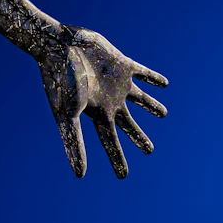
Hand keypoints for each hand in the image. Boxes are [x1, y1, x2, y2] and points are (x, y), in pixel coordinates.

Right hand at [38, 25, 167, 178]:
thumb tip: (80, 175)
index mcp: (98, 115)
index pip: (111, 143)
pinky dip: (153, 78)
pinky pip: (142, 73)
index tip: (123, 176)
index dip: (117, 159)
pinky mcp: (121, 64)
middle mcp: (109, 101)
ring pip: (140, 99)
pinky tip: (164, 83)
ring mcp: (117, 83)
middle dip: (138, 138)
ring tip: (163, 114)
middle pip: (128, 125)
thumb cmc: (60, 81)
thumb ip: (74, 143)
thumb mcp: (67, 115)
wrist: (58, 46)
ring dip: (151, 106)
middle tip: (149, 151)